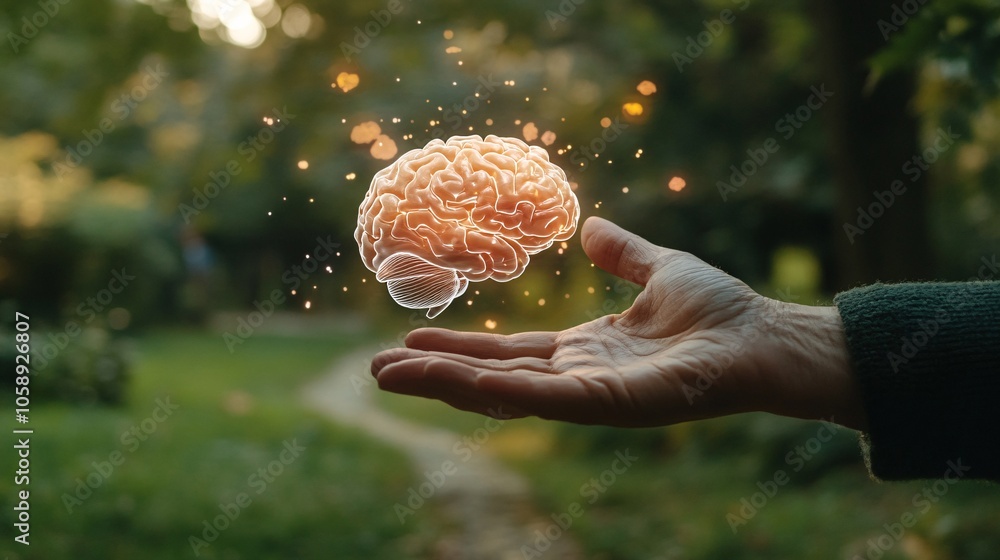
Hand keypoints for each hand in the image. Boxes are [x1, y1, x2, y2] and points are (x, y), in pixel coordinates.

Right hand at [371, 217, 866, 429]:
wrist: (761, 337)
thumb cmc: (717, 309)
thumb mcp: (658, 267)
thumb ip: (622, 252)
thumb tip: (590, 226)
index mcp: (583, 350)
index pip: (508, 352)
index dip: (459, 347)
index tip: (410, 337)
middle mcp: (577, 378)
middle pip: (492, 378)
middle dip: (434, 374)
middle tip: (377, 370)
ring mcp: (589, 395)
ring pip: (504, 392)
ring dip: (445, 385)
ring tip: (390, 376)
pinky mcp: (608, 403)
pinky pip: (542, 399)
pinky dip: (494, 390)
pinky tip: (452, 380)